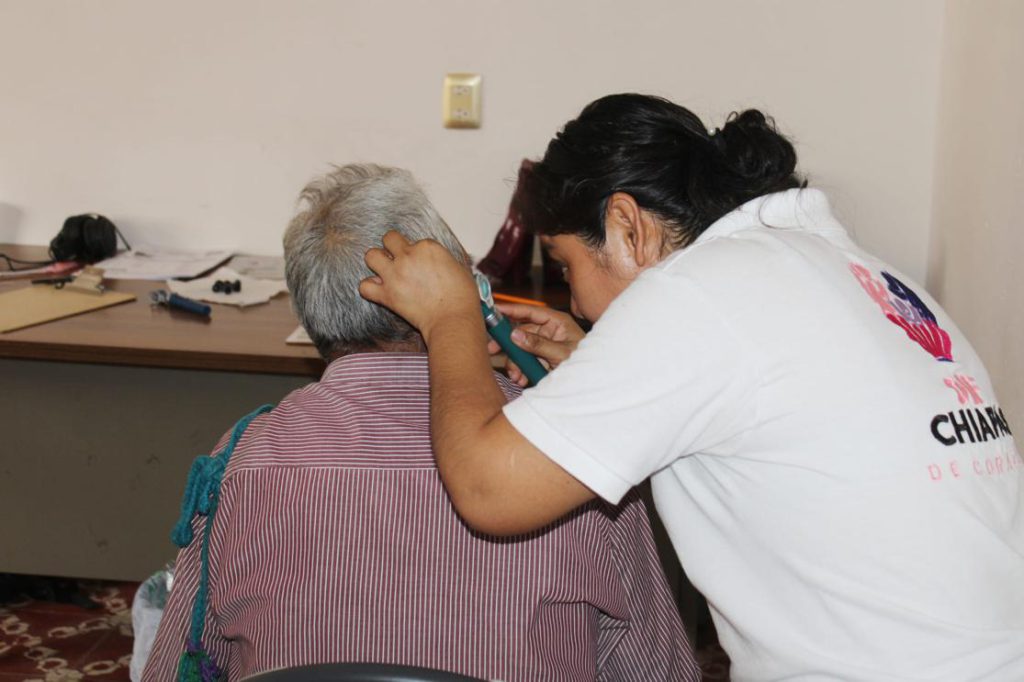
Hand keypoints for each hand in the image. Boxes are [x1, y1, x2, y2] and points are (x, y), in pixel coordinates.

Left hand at [360, 231, 479, 340]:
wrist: (454, 319)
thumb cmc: (462, 296)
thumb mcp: (458, 267)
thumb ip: (442, 258)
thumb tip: (437, 261)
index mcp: (427, 246)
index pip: (412, 241)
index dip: (415, 253)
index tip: (421, 266)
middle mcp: (408, 256)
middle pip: (388, 239)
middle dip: (391, 249)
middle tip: (398, 262)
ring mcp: (395, 274)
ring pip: (371, 256)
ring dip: (376, 262)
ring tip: (384, 273)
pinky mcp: (387, 295)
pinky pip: (364, 286)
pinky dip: (368, 289)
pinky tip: (377, 292)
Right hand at [487, 303, 585, 385]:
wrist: (594, 380)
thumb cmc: (586, 363)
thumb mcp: (561, 353)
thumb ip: (538, 344)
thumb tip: (515, 335)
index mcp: (556, 321)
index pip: (530, 311)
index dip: (511, 310)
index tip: (494, 310)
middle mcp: (549, 330)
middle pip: (520, 331)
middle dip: (508, 343)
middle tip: (492, 349)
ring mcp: (544, 344)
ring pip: (520, 348)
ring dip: (515, 362)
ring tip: (516, 375)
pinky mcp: (542, 358)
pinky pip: (525, 360)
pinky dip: (520, 370)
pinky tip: (521, 379)